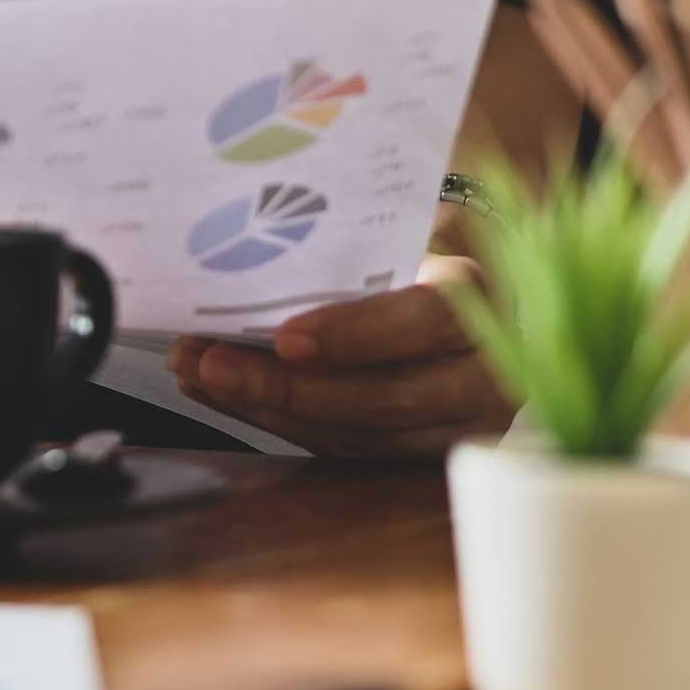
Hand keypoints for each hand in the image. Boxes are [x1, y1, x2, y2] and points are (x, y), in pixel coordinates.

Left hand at [172, 257, 514, 459]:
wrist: (469, 293)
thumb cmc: (418, 254)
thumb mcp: (398, 238)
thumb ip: (343, 258)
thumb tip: (241, 262)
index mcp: (482, 298)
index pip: (426, 320)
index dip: (356, 335)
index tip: (285, 338)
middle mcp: (486, 369)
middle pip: (387, 396)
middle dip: (288, 387)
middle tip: (213, 364)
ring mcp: (465, 422)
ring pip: (361, 433)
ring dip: (271, 409)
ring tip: (203, 377)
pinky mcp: (430, 451)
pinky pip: (350, 448)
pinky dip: (284, 424)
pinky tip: (233, 397)